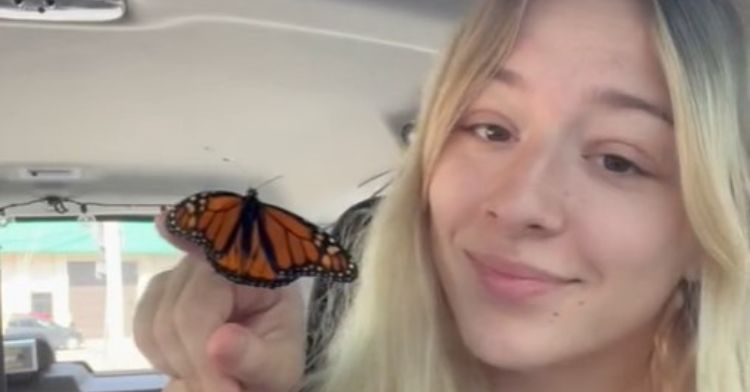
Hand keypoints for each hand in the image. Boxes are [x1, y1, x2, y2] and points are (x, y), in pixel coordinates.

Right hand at [133, 214, 305, 391]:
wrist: (269, 348)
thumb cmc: (278, 350)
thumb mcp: (280, 362)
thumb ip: (255, 357)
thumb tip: (217, 345)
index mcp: (243, 270)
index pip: (198, 311)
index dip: (202, 360)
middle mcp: (202, 262)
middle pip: (169, 321)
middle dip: (193, 369)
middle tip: (223, 390)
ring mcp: (176, 276)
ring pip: (151, 329)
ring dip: (177, 366)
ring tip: (213, 377)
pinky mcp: (158, 295)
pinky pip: (143, 333)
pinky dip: (163, 359)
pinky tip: (192, 364)